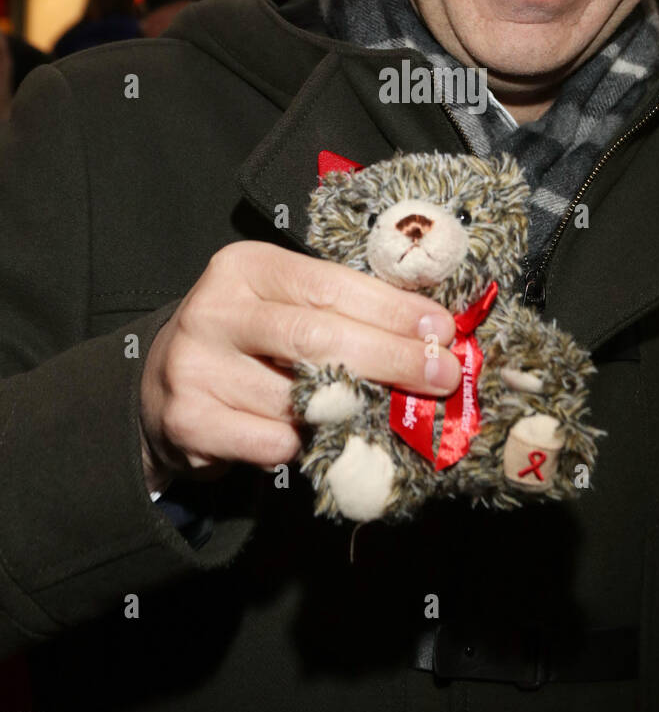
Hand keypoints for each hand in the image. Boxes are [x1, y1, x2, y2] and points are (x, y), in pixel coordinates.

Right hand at [138, 241, 457, 492]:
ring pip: (300, 398)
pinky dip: (307, 444)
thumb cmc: (249, 341)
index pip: (329, 285)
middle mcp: (215, 310)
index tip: (440, 331)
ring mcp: (195, 366)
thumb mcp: (285, 303)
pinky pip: (274, 442)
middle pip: (319, 337)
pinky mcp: (190, 420)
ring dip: (353, 409)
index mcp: (245, 267)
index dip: (391, 310)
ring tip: (382, 410)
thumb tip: (429, 333)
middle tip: (442, 376)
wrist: (163, 387)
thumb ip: (344, 310)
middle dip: (391, 357)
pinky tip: (312, 436)